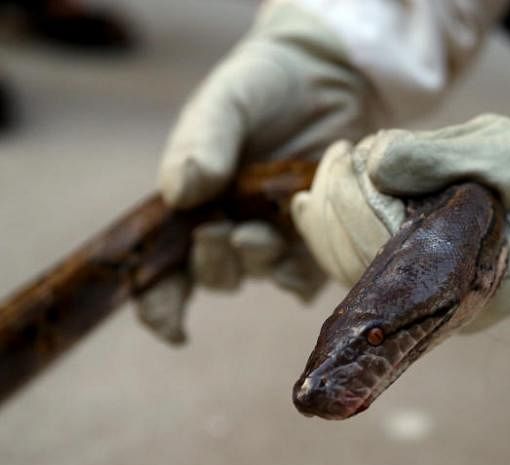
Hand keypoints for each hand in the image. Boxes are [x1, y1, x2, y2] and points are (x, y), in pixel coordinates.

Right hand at [136, 2, 379, 342]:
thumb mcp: (226, 104)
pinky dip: (303, 265)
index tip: (169, 323)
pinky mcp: (318, 237)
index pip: (165, 269)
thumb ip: (201, 144)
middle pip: (214, 275)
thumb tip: (181, 194)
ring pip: (261, 274)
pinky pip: (309, 272)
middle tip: (222, 230)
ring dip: (257, 259)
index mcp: (192, 204)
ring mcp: (277, 235)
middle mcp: (230, 227)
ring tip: (264, 229)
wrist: (327, 74)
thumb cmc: (264, 87)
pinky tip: (302, 232)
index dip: (160, 305)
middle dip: (214, 261)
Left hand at [293, 87, 509, 330]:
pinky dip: (348, 236)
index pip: (381, 251)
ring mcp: (445, 300)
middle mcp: (449, 304)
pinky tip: (335, 205)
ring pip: (363, 277)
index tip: (346, 153)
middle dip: (335, 210)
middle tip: (333, 160)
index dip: (350, 201)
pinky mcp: (442, 285)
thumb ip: (441, 156)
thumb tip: (374, 164)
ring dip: (335, 224)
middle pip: (361, 269)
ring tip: (331, 175)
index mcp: (467, 280)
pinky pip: (379, 274)